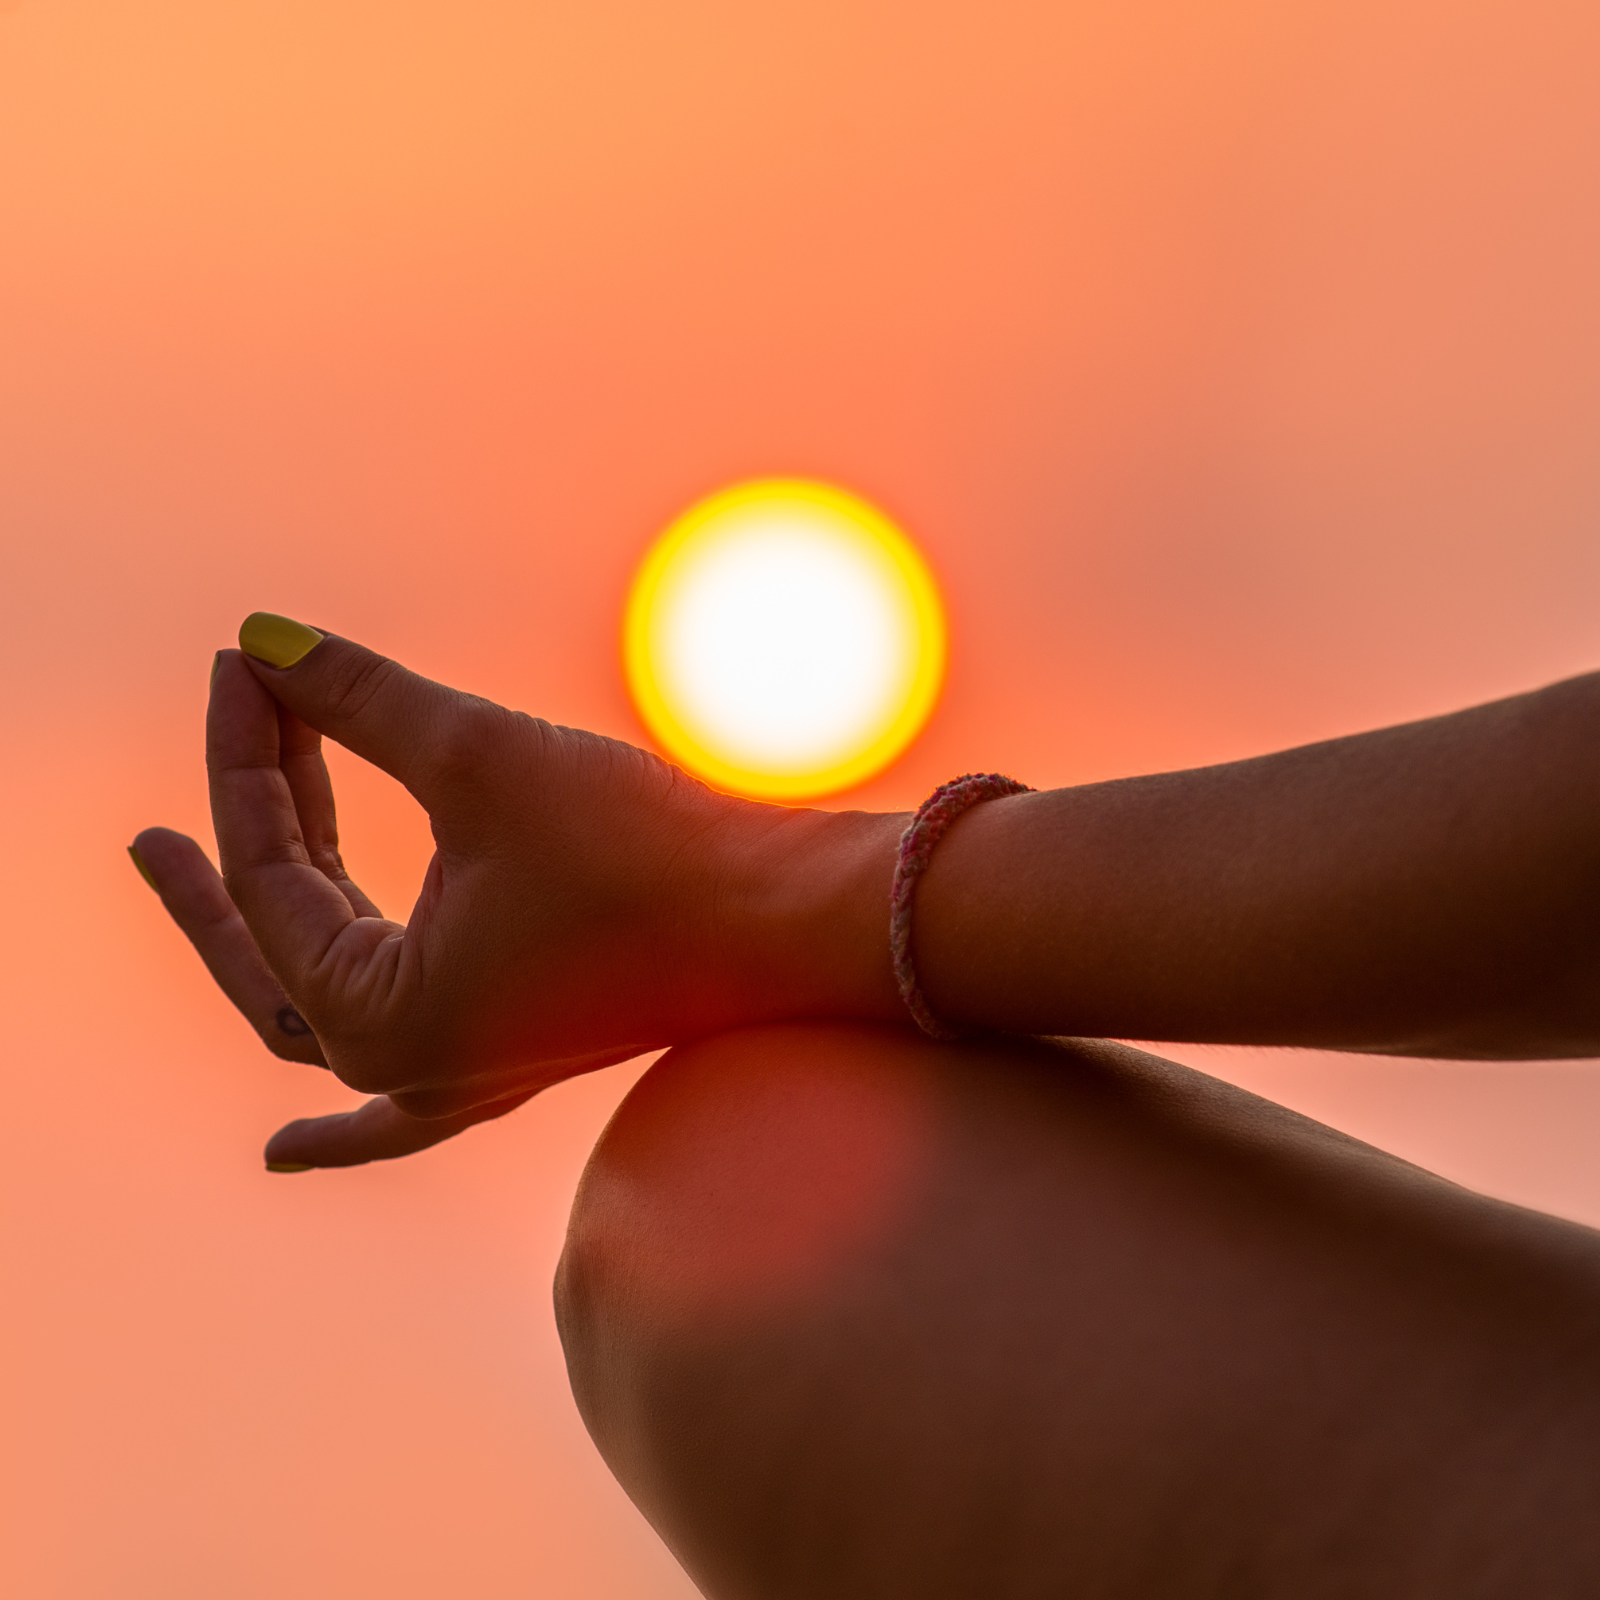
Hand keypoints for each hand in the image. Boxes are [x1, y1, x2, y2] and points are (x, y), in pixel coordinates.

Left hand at [133, 617, 904, 1169]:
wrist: (802, 921)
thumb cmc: (650, 853)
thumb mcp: (484, 760)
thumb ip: (359, 700)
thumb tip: (261, 636)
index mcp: (383, 1020)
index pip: (274, 873)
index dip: (247, 756)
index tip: (241, 665)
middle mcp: (412, 1066)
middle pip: (274, 946)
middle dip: (225, 849)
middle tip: (155, 785)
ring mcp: (467, 1069)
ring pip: (324, 993)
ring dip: (269, 914)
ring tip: (193, 853)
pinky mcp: (518, 1045)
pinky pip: (401, 1103)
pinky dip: (343, 1127)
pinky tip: (288, 1153)